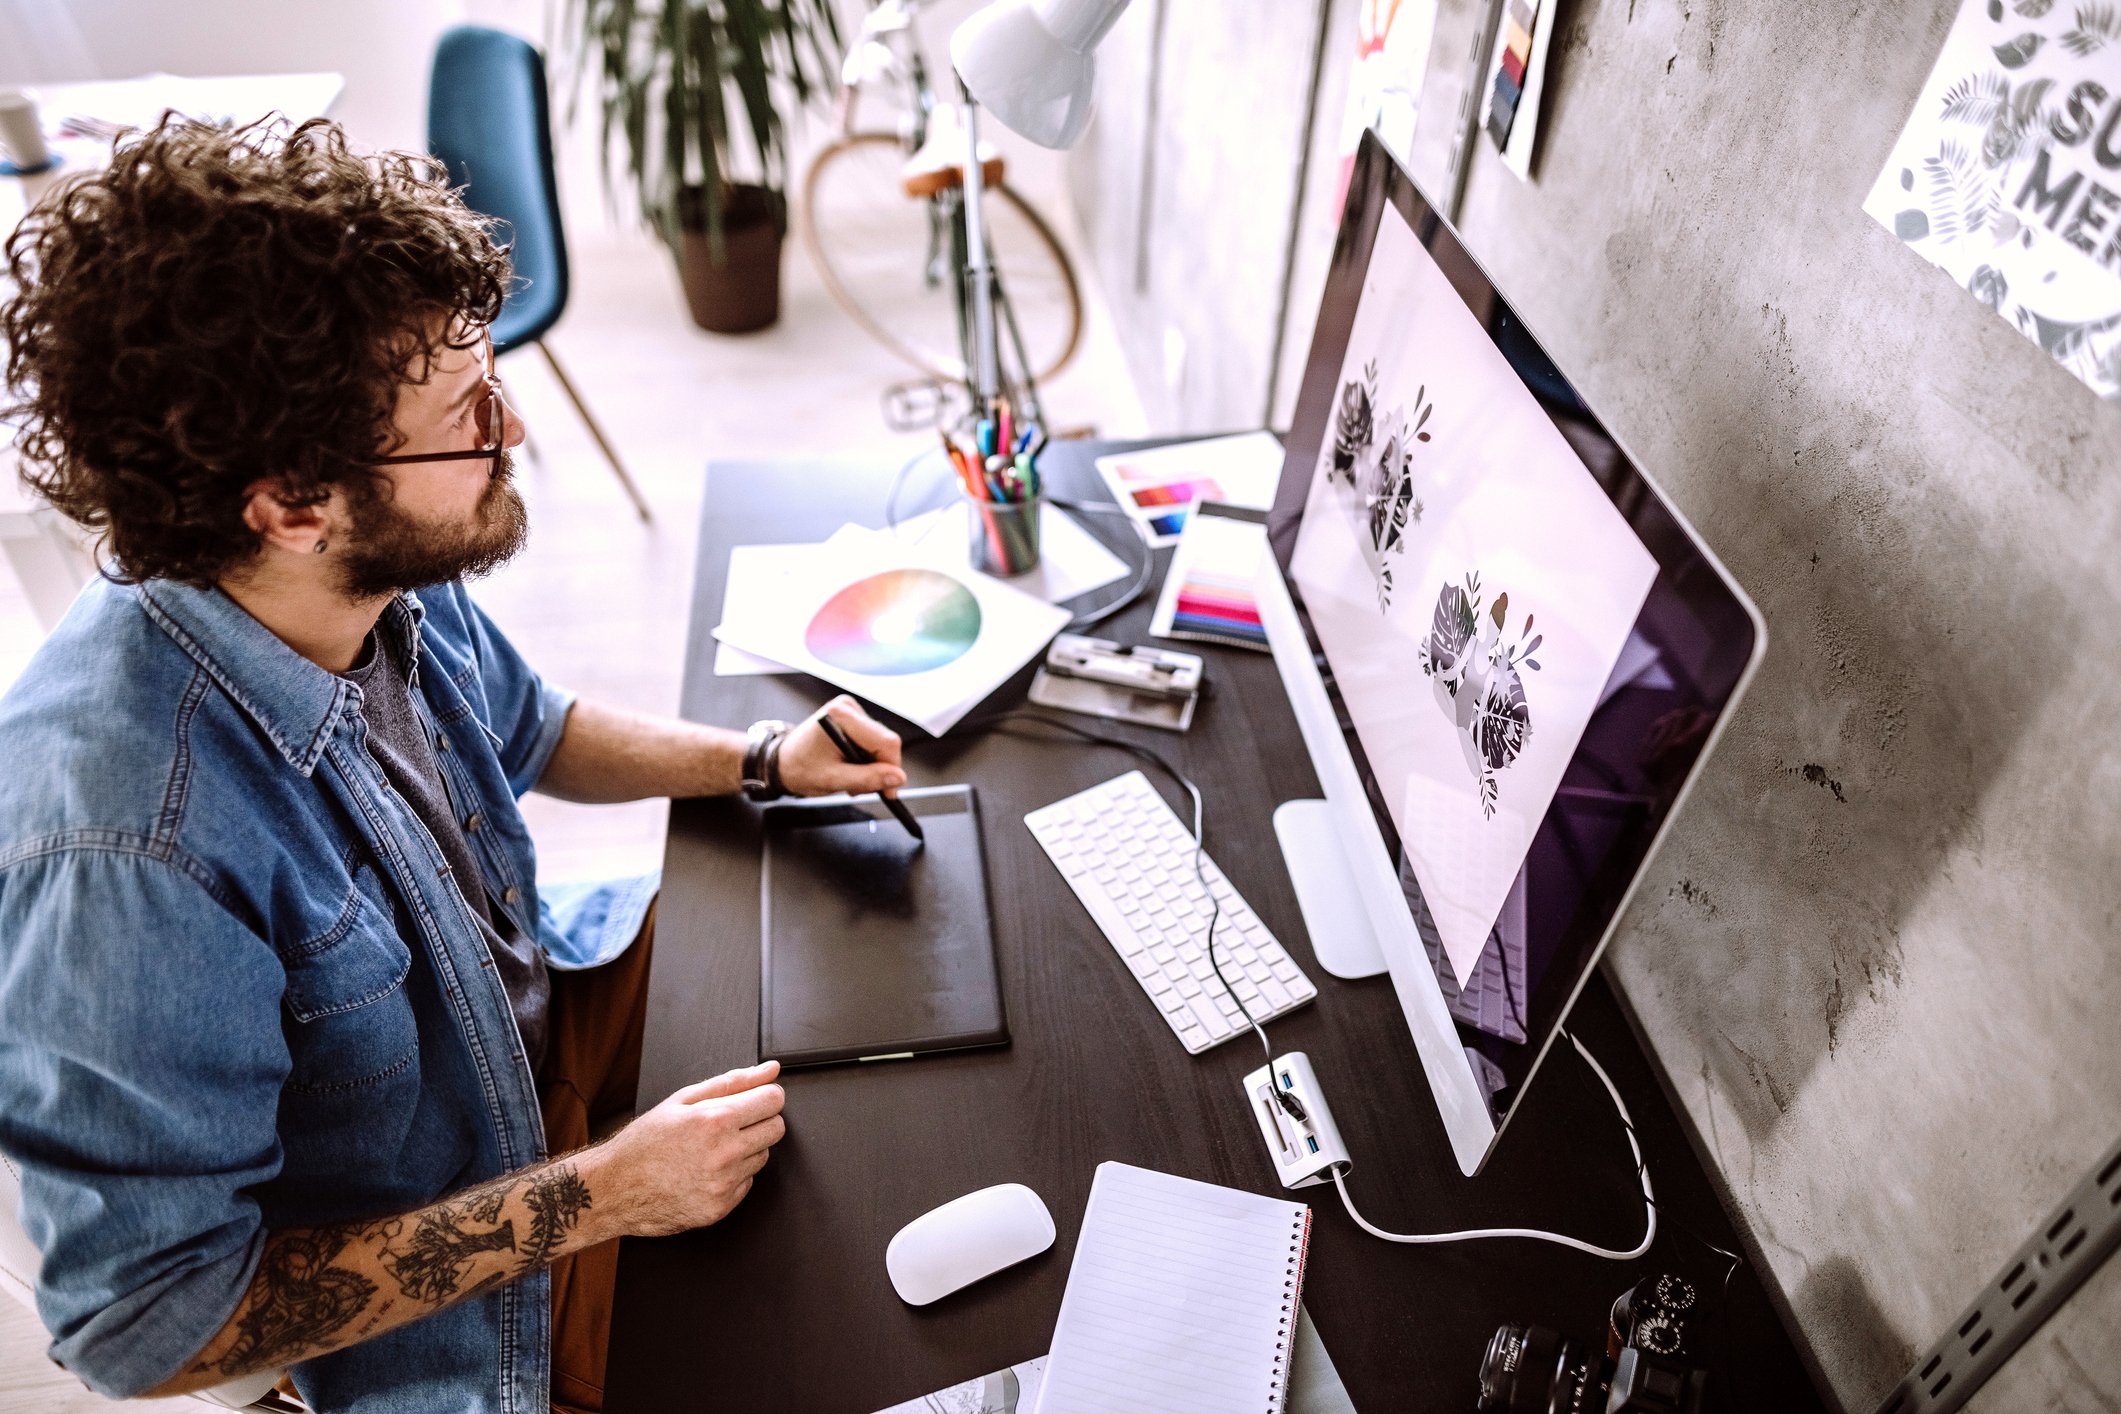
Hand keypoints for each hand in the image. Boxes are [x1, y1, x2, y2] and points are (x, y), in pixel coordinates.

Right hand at [593, 1061, 786, 1236]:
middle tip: (728, 1124)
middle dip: (759, 1121)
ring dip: (746, 1150)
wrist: (615, 1188)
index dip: (765, 1096)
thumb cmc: (644, 1142)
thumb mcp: (682, 1100)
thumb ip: (732, 1082)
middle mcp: (725, 1154)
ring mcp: (723, 1185)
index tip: (753, 1100)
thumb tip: (770, 1070)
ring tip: (710, 1149)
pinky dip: (734, 1176)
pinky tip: (705, 1171)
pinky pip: (747, 1184)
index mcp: (715, 1121)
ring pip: (763, 1157)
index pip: (774, 1100)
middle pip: (776, 1129)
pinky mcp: (720, 1208)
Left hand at [776, 695, 907, 798]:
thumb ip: (868, 778)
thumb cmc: (799, 768)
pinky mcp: (851, 718)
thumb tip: (897, 778)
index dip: (892, 767)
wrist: (781, 763)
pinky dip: (865, 758)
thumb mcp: (834, 780)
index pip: (885, 741)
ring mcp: (849, 711)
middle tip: (863, 786)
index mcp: (841, 717)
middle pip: (884, 741)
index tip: (890, 790)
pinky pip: (872, 740)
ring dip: (871, 765)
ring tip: (850, 777)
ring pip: (880, 742)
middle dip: (878, 768)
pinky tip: (849, 766)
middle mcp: (847, 708)